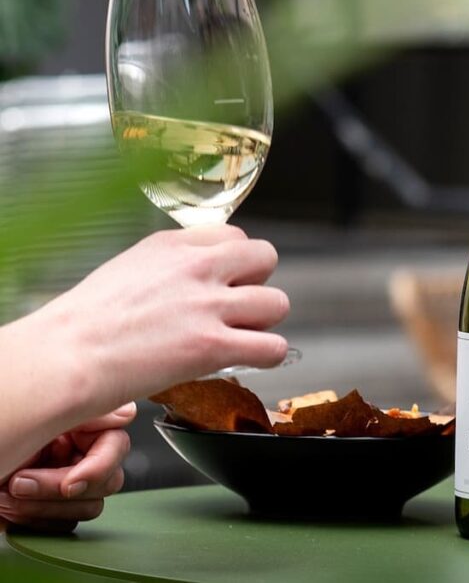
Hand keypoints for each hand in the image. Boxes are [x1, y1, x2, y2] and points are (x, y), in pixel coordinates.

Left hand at [0, 404, 134, 532]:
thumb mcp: (35, 420)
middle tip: (21, 484)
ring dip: (45, 508)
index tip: (69, 482)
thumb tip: (127, 413)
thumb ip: (86, 412)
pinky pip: (67, 523)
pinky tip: (9, 508)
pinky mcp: (50, 508)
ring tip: (8, 495)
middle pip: (109, 477)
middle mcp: (77, 448)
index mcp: (79, 421)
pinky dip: (37, 520)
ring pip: (90, 505)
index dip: (98, 466)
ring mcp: (64, 478)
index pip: (117, 442)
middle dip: (60, 489)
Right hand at [36, 225, 290, 418]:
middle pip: (266, 259)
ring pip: (277, 303)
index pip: (235, 235)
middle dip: (256, 284)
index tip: (224, 281)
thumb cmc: (83, 323)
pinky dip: (268, 356)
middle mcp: (198, 267)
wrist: (64, 357)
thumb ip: (171, 266)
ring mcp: (208, 306)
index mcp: (174, 244)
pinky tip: (250, 360)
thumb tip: (194, 277)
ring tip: (239, 337)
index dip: (235, 262)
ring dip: (263, 323)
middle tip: (235, 308)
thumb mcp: (129, 268)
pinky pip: (273, 347)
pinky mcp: (213, 346)